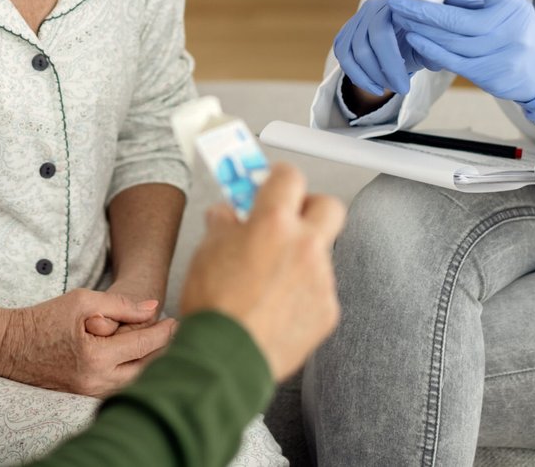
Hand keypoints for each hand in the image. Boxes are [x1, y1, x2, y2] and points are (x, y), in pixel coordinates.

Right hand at [0, 289, 176, 397]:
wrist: (9, 346)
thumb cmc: (43, 318)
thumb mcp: (82, 301)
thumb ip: (120, 305)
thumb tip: (153, 308)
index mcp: (96, 357)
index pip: (143, 344)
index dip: (164, 331)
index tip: (176, 319)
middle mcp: (96, 381)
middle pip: (146, 370)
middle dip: (163, 350)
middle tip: (175, 332)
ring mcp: (89, 392)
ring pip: (135, 382)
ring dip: (150, 364)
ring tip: (161, 343)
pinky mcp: (84, 395)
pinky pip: (119, 386)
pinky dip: (134, 372)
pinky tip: (140, 358)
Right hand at [178, 163, 346, 381]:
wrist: (225, 358)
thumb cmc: (214, 306)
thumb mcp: (206, 251)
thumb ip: (224, 226)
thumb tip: (227, 217)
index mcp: (274, 223)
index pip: (289, 176)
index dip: (278, 177)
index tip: (271, 182)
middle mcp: (305, 246)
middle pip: (328, 206)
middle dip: (310, 208)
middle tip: (287, 220)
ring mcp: (320, 280)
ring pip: (320, 254)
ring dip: (301, 258)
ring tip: (269, 280)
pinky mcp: (327, 311)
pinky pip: (319, 291)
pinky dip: (301, 294)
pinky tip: (276, 307)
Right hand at [332, 0, 424, 97]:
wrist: (412, 31)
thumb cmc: (424, 38)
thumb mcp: (432, 44)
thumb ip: (433, 51)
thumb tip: (433, 60)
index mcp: (394, 4)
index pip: (381, 33)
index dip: (390, 63)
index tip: (404, 87)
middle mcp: (371, 7)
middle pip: (363, 45)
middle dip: (380, 73)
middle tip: (399, 90)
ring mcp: (356, 19)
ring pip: (350, 52)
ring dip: (367, 77)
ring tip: (386, 89)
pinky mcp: (347, 33)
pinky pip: (342, 56)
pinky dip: (356, 75)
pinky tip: (373, 86)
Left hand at [385, 0, 534, 120]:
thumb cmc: (513, 30)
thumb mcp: (501, 8)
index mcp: (510, 6)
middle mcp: (504, 29)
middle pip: (454, 19)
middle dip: (420, 10)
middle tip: (398, 1)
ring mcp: (494, 53)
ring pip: (448, 40)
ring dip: (419, 29)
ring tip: (401, 18)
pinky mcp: (485, 73)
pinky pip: (450, 60)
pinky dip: (429, 48)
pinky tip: (413, 38)